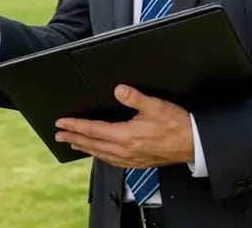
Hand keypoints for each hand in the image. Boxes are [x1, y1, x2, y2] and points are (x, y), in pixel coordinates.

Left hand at [54, 85, 193, 168]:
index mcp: (126, 136)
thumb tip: (119, 89)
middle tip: (59, 136)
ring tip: (73, 143)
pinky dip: (100, 156)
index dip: (75, 126)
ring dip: (85, 148)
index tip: (61, 123)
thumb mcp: (156, 106)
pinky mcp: (138, 162)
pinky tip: (99, 153)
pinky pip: (112, 161)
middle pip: (92, 144)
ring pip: (101, 154)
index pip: (93, 130)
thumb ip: (135, 98)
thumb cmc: (177, 125)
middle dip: (74, 138)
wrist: (193, 144)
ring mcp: (131, 158)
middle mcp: (125, 150)